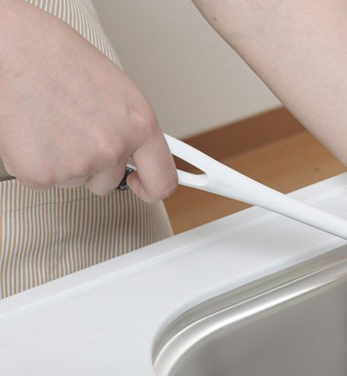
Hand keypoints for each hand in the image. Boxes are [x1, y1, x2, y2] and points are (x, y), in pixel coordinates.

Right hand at [0, 0, 175, 201]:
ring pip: (75, 181)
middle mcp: (114, 148)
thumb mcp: (119, 93)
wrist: (18, 50)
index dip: (151, 188)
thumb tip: (136, 155)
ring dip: (64, 161)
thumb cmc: (63, 61)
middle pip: (109, 183)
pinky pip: (44, 181)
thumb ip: (131, 130)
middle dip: (94, 166)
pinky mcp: (42, 174)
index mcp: (140, 126)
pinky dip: (37, 162)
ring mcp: (78, 165)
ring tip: (53, 122)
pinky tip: (35, 132)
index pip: (163, 180)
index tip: (141, 185)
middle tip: (75, 129)